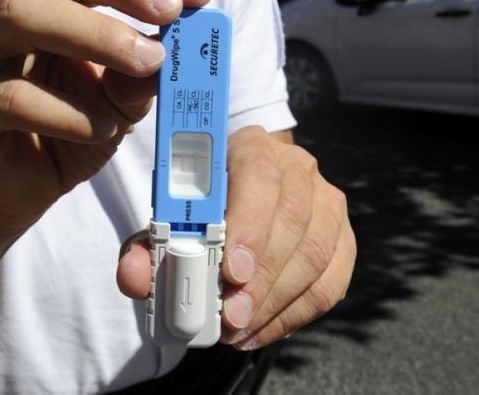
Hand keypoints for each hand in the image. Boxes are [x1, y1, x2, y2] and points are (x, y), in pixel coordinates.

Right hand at [0, 0, 212, 235]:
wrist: (18, 193)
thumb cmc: (69, 129)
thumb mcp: (118, 98)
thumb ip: (140, 70)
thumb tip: (174, 45)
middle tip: (170, 12)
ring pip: (19, 15)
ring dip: (95, 35)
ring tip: (148, 64)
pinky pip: (9, 97)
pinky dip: (68, 111)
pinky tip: (105, 128)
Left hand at [117, 126, 355, 348]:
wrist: (246, 192)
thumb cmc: (203, 204)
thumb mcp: (169, 218)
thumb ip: (147, 246)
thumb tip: (134, 277)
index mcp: (251, 147)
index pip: (258, 175)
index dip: (249, 224)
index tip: (230, 271)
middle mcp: (297, 167)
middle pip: (293, 219)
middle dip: (262, 276)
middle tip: (232, 315)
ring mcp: (328, 201)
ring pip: (317, 254)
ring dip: (276, 300)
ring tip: (240, 329)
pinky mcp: (344, 238)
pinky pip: (330, 284)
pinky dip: (294, 315)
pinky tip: (260, 331)